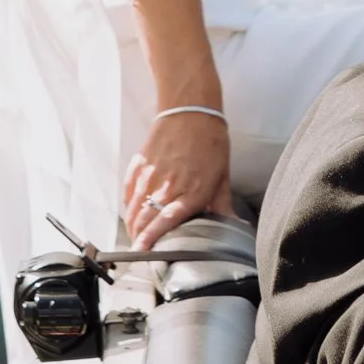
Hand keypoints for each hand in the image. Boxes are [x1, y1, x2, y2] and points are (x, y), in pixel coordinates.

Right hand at [122, 106, 232, 245]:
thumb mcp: (221, 177)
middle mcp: (168, 185)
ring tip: (135, 235)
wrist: (190, 111)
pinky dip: (129, 205)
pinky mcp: (139, 165)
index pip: (165, 222)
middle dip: (139, 237)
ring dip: (132, 224)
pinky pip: (129, 191)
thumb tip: (234, 226)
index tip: (142, 252)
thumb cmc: (210, 142)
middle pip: (145, 219)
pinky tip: (133, 212)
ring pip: (134, 208)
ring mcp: (150, 175)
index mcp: (191, 191)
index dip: (150, 239)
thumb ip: (222, 206)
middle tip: (139, 250)